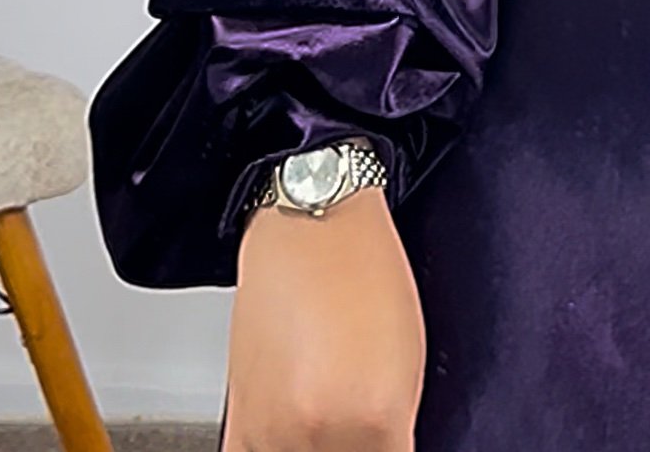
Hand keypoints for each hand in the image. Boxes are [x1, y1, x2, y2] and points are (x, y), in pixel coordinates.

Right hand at [224, 188, 425, 450]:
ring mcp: (275, 433)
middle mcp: (323, 432)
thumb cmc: (364, 272)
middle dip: (356, 450)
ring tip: (325, 426)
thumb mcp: (410, 361)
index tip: (388, 444)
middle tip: (359, 431)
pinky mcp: (240, 423)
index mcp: (379, 419)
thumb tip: (387, 450)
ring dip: (315, 451)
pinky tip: (292, 435)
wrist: (310, 221)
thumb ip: (394, 430)